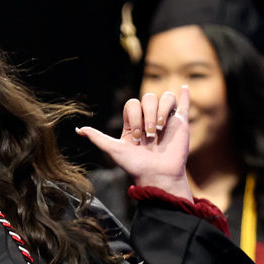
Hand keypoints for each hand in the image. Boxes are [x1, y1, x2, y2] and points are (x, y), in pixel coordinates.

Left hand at [77, 87, 191, 200]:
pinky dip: (185, 96)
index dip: (134, 116)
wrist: (157, 176)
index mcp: (134, 123)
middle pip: (149, 98)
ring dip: (162, 110)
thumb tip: (79, 130)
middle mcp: (150, 118)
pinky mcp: (181, 123)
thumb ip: (98, 138)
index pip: (133, 104)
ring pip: (165, 98)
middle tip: (149, 135)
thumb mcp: (114, 150)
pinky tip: (184, 87)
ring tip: (160, 128)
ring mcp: (166, 119)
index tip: (136, 137)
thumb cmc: (136, 165)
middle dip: (147, 115)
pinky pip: (183, 105)